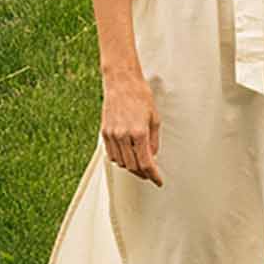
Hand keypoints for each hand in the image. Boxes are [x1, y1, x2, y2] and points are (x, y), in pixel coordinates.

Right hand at [101, 69, 162, 184]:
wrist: (122, 82)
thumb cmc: (140, 96)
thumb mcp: (155, 119)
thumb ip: (154, 141)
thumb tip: (152, 156)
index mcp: (139, 133)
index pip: (147, 163)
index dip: (153, 176)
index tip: (158, 181)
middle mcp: (124, 136)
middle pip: (133, 166)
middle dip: (143, 173)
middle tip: (150, 174)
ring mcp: (112, 135)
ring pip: (121, 163)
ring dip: (131, 167)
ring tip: (139, 166)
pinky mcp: (105, 132)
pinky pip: (111, 155)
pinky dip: (120, 160)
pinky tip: (127, 157)